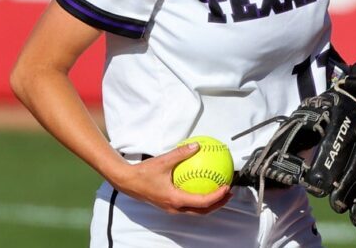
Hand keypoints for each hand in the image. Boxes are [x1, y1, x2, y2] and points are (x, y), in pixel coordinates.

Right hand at [111, 143, 231, 213]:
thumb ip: (181, 153)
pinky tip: (203, 186)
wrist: (127, 182)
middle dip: (218, 204)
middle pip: (202, 211)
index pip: (202, 202)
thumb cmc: (143, 173)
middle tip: (229, 193)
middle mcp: (174, 207)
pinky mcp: (169, 205)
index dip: (217, 196)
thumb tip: (197, 145)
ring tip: (220, 193)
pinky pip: (188, 205)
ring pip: (195, 211)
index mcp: (175, 199)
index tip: (226, 187)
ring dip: (209, 204)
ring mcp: (171, 208)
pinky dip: (199, 200)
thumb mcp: (163, 161)